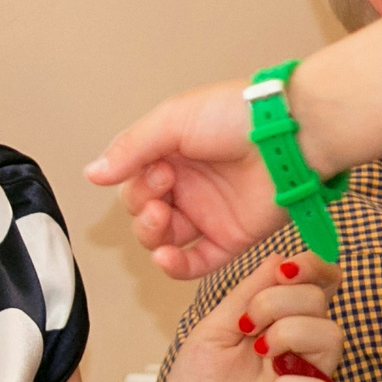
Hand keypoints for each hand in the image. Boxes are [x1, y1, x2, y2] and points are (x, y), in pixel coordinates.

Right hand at [84, 80, 282, 279]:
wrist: (290, 135)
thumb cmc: (235, 116)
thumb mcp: (172, 121)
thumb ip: (131, 149)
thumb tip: (91, 174)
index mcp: (171, 154)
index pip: (134, 181)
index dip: (136, 182)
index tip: (159, 170)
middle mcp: (187, 185)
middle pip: (142, 212)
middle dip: (141, 206)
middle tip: (164, 189)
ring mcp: (208, 214)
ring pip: (162, 238)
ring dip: (151, 234)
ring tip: (161, 218)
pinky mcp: (230, 238)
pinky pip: (195, 263)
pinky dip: (175, 265)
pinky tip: (165, 257)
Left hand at [151, 255, 340, 381]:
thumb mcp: (214, 330)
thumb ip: (247, 295)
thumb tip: (281, 258)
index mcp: (284, 323)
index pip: (319, 285)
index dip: (314, 267)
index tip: (286, 269)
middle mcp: (304, 349)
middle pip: (320, 303)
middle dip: (279, 301)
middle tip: (246, 327)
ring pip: (331, 338)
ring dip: (288, 335)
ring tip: (258, 353)